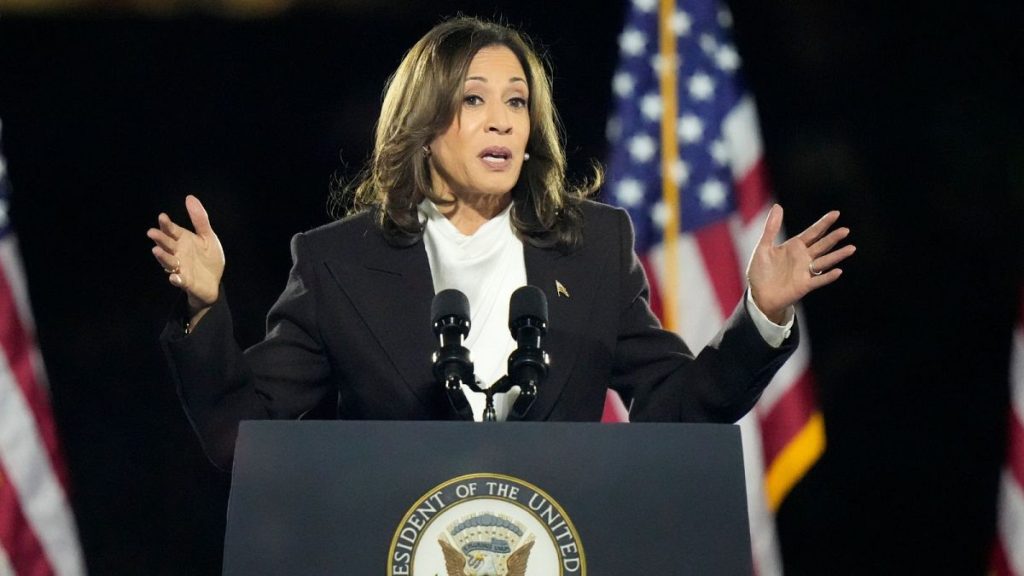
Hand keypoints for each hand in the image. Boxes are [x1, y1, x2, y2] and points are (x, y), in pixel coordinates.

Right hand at [147, 195, 224, 312]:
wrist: (214, 281)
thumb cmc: (208, 258)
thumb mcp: (207, 237)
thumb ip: (199, 219)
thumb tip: (189, 197)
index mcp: (183, 240)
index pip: (172, 231)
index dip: (166, 224)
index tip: (162, 217)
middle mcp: (178, 253)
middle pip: (167, 245)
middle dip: (160, 239)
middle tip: (152, 232)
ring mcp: (181, 268)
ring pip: (169, 262)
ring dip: (163, 257)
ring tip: (156, 251)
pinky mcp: (186, 282)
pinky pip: (180, 281)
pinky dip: (176, 279)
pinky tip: (175, 277)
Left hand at [745, 204, 854, 322]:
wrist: (758, 295)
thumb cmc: (760, 272)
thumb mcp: (764, 247)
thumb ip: (771, 228)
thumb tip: (778, 206)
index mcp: (794, 247)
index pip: (813, 232)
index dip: (824, 223)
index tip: (836, 213)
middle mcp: (803, 258)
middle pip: (822, 245)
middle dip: (833, 238)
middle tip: (846, 230)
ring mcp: (805, 272)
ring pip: (824, 261)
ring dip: (837, 255)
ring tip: (851, 248)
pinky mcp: (804, 286)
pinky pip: (818, 280)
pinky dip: (828, 276)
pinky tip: (838, 271)